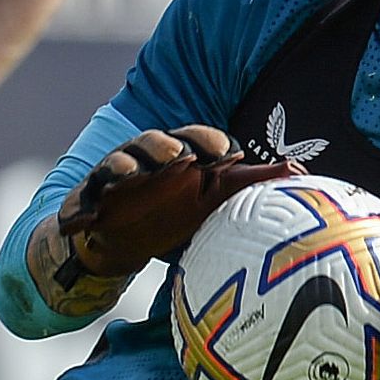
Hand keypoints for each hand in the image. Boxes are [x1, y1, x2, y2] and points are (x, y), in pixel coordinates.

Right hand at [53, 124, 294, 278]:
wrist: (123, 239)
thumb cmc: (174, 209)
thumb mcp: (214, 197)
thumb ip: (251, 181)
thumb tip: (300, 169)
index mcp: (177, 157)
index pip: (192, 140)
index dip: (206, 142)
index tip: (226, 153)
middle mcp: (144, 162)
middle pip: (151, 144)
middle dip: (162, 147)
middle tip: (178, 156)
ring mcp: (113, 180)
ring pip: (116, 165)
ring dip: (122, 166)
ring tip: (129, 172)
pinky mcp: (87, 202)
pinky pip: (81, 203)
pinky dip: (79, 210)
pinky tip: (83, 219)